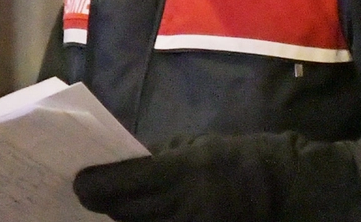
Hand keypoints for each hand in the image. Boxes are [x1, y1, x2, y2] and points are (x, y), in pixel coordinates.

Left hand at [73, 133, 298, 221]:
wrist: (281, 188)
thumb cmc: (235, 159)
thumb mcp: (195, 147)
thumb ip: (158, 160)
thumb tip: (121, 168)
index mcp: (180, 171)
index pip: (122, 182)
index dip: (93, 185)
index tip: (78, 181)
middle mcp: (182, 205)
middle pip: (124, 213)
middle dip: (103, 205)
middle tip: (89, 196)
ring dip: (123, 221)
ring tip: (116, 210)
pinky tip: (141, 219)